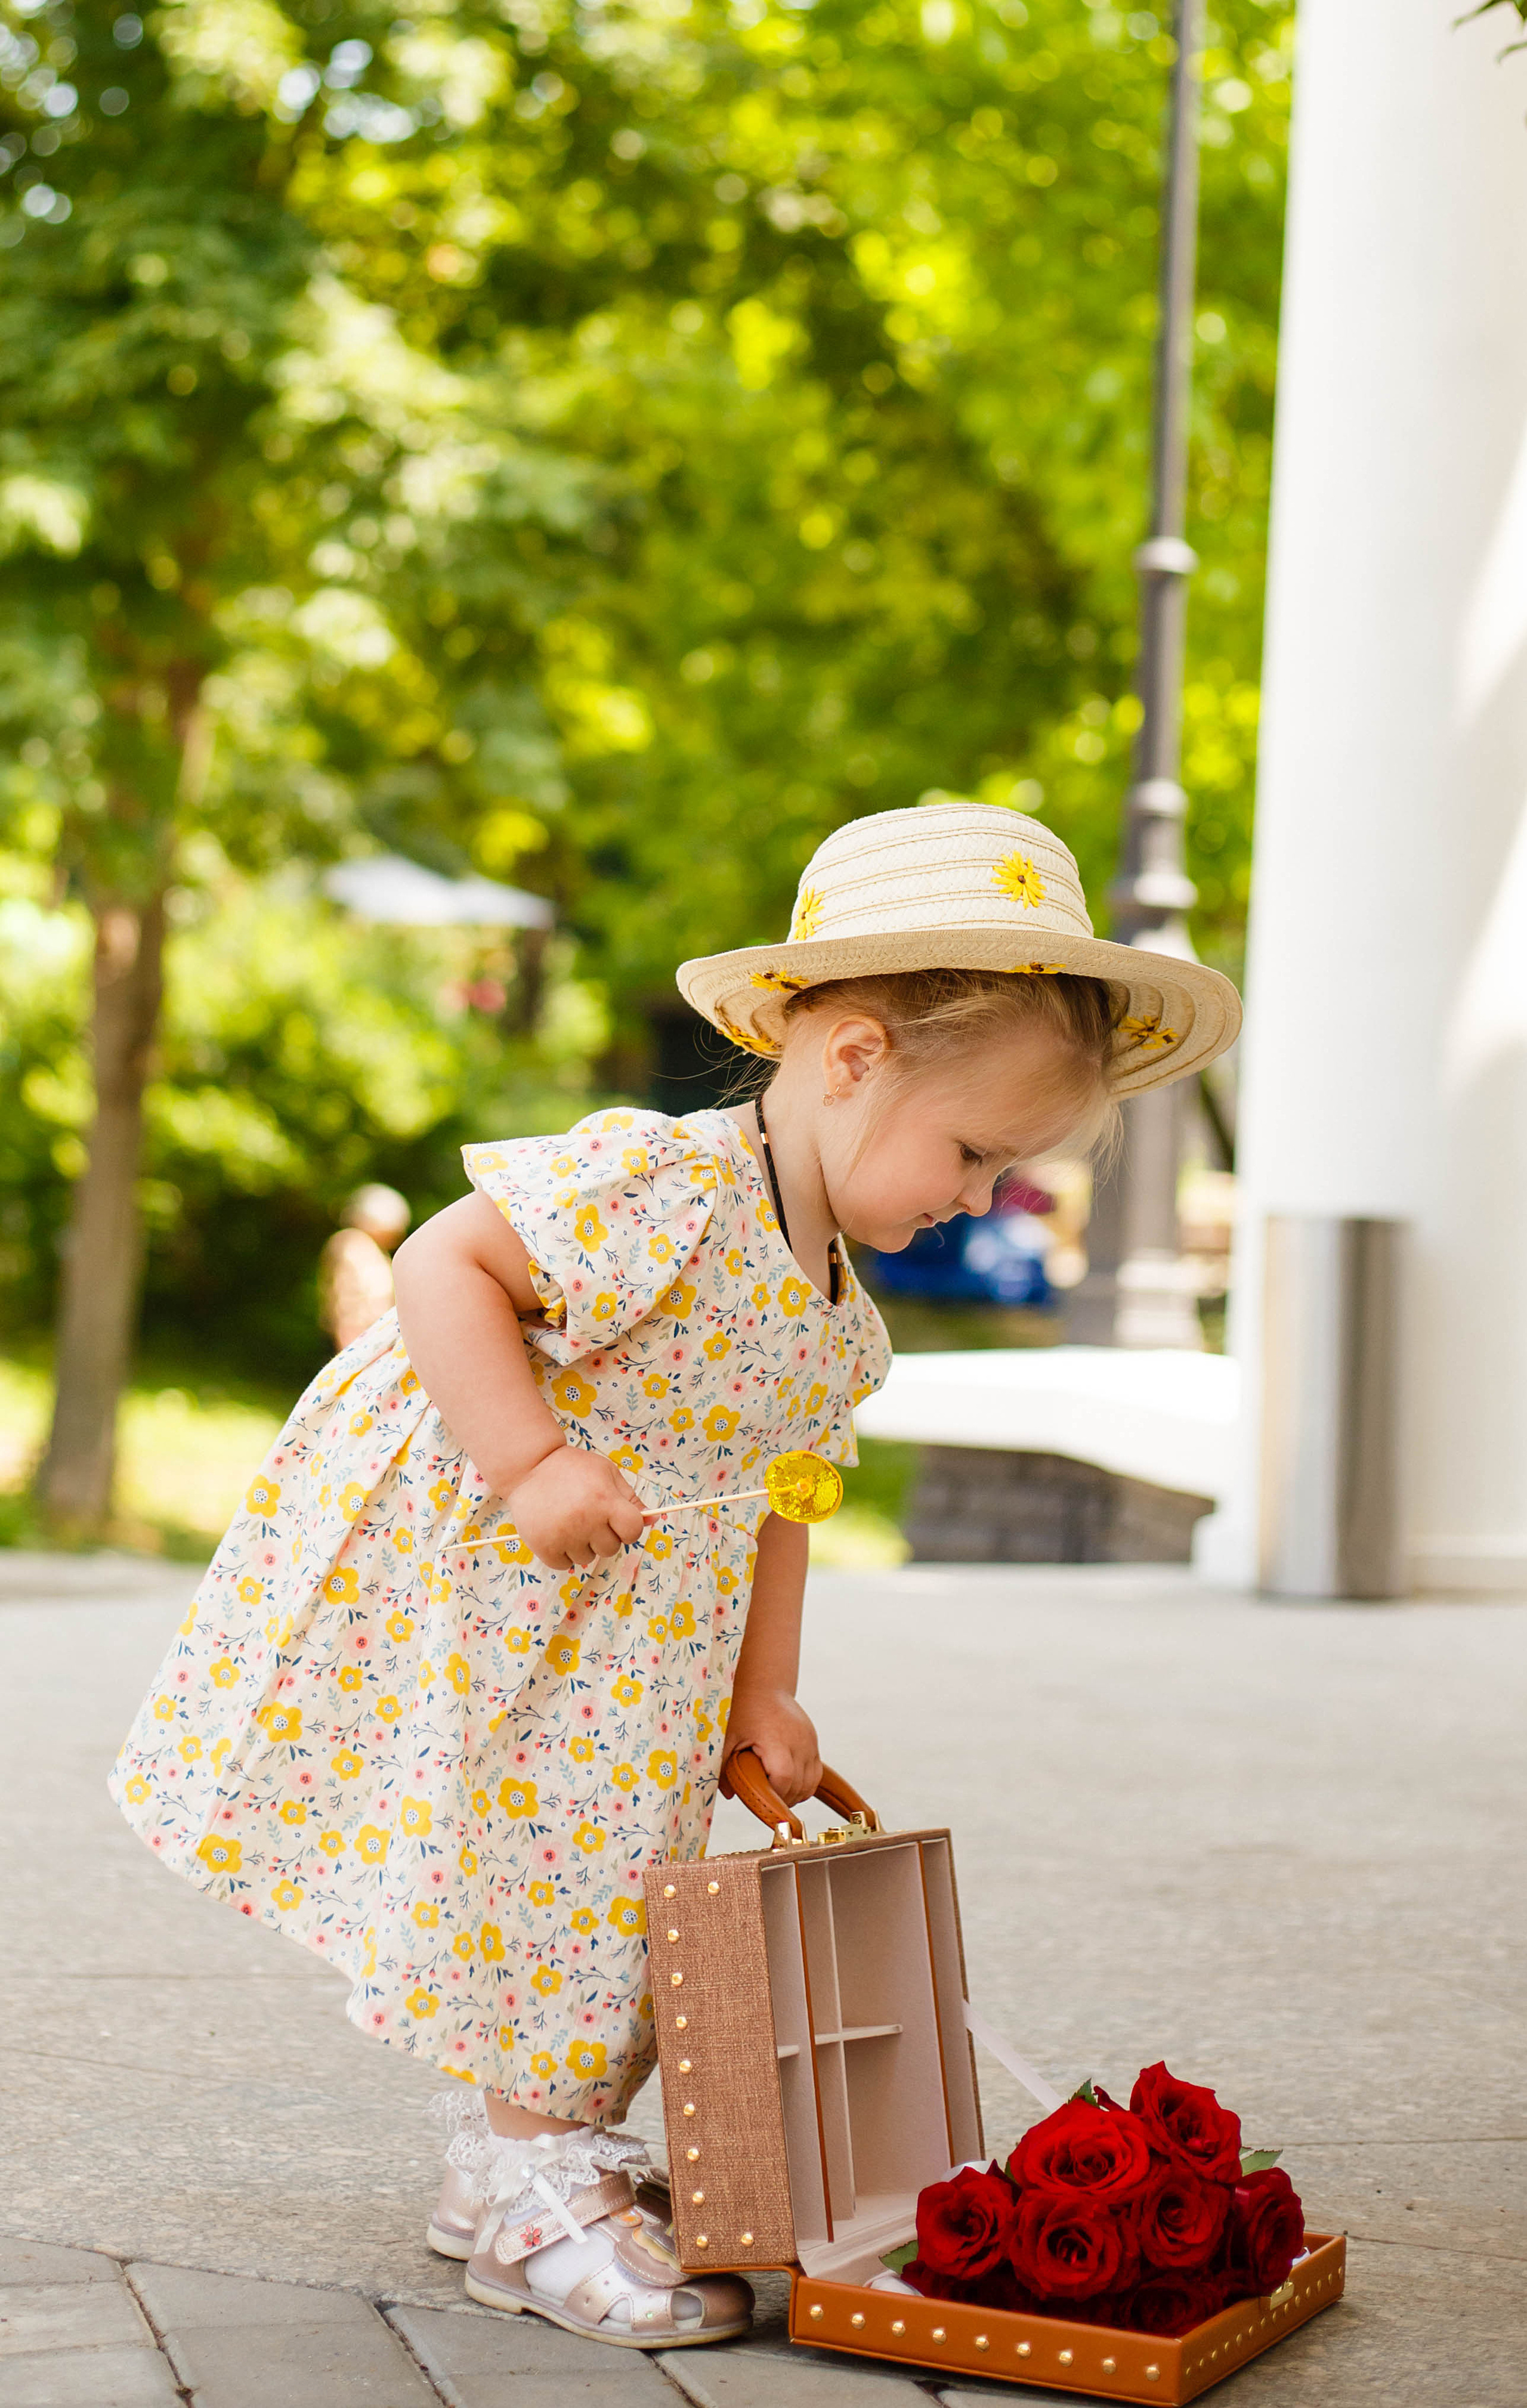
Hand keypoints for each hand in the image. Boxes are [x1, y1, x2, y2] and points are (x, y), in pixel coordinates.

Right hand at [504, 1447, 645, 1570]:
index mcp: (604, 1500)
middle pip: (611, 1548)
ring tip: (568, 1521)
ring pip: (587, 1558)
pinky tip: (556, 1532)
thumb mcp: (606, 1473)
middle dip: (604, 1536)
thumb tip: (654, 1520)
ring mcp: (564, 1535)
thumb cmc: (573, 1468)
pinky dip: (562, 1553)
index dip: (628, 1528)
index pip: (632, 1531)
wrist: (529, 1466)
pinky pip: (564, 1564)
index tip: (617, 1521)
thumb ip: (630, 1497)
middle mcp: (586, 1520)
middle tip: (587, 1516)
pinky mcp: (544, 1546)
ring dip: (582, 1545)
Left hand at [723, 1685, 821, 1808]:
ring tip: (777, 1794)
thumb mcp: (729, 1738)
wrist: (764, 1686)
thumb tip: (727, 1795)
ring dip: (796, 1794)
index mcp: (776, 1740)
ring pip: (811, 1782)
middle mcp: (798, 1741)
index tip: (760, 1797)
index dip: (774, 1793)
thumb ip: (724, 1767)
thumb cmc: (743, 1711)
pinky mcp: (813, 1741)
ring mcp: (809, 1741)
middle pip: (799, 1784)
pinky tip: (789, 1785)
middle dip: (783, 1798)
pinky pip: (816, 1773)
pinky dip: (805, 1784)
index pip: (784, 1778)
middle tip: (765, 1800)